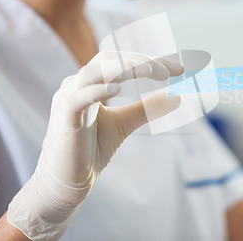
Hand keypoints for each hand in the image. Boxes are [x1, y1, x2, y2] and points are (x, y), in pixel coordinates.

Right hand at [7, 51, 183, 239]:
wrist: (67, 182)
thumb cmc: (91, 149)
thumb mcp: (125, 123)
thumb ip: (147, 108)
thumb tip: (177, 97)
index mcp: (91, 84)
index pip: (121, 61)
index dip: (149, 61)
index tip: (178, 69)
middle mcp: (77, 85)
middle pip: (108, 60)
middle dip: (140, 61)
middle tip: (167, 72)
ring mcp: (68, 99)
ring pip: (92, 73)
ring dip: (120, 68)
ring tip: (146, 69)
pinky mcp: (64, 119)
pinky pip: (78, 99)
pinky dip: (97, 91)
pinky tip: (117, 89)